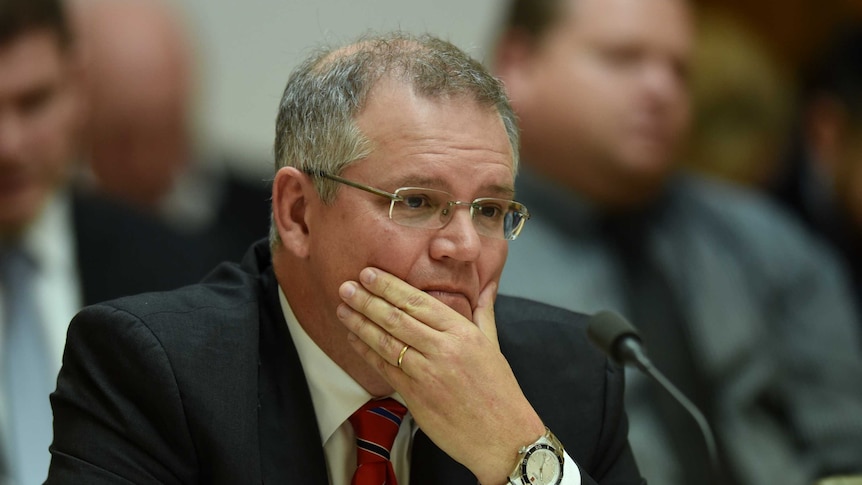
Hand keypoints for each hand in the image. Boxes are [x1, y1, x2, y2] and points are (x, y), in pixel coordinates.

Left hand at [337, 267, 544, 483]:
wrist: (502, 437)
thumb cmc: (499, 392)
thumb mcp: (494, 345)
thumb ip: (484, 312)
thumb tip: (488, 286)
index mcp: (462, 332)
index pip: (418, 301)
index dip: (389, 286)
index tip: (370, 273)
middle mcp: (442, 349)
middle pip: (396, 318)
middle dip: (367, 300)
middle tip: (346, 286)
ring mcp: (426, 374)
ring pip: (385, 342)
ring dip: (360, 323)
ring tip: (342, 308)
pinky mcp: (414, 396)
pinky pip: (384, 368)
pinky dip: (366, 352)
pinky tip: (354, 339)